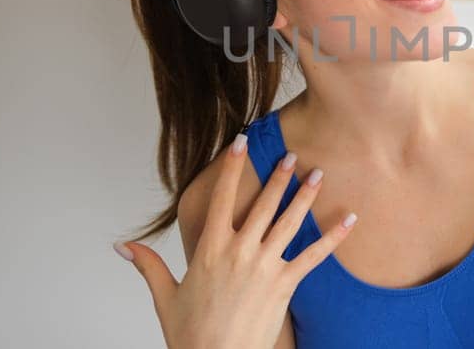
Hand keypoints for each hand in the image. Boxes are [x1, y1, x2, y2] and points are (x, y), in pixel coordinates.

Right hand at [115, 135, 355, 347]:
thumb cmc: (191, 335)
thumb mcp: (165, 297)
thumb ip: (148, 266)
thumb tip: (123, 247)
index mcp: (209, 250)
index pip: (222, 197)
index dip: (232, 168)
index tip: (240, 143)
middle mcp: (239, 252)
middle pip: (262, 204)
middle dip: (278, 176)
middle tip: (290, 155)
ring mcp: (264, 267)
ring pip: (289, 222)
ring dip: (305, 196)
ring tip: (318, 175)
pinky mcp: (284, 285)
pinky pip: (314, 256)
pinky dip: (333, 237)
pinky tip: (350, 219)